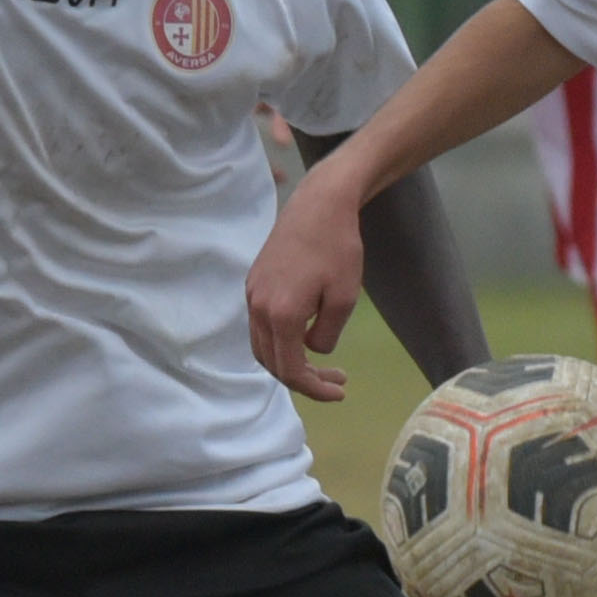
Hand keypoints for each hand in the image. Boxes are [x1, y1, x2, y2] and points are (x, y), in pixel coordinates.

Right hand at [246, 174, 370, 403]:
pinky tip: (305, 335)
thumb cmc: (338, 249)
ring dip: (289, 361)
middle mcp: (258, 308)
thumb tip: (311, 350)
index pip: (290, 370)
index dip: (314, 389)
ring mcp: (252, 295)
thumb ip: (326, 335)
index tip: (339, 392)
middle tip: (336, 380)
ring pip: (262, 345)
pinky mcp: (254, 282)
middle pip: (271, 363)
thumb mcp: (344, 299)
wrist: (318, 205)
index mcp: (281, 316)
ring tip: (320, 363)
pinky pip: (260, 325)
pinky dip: (280, 341)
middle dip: (303, 379)